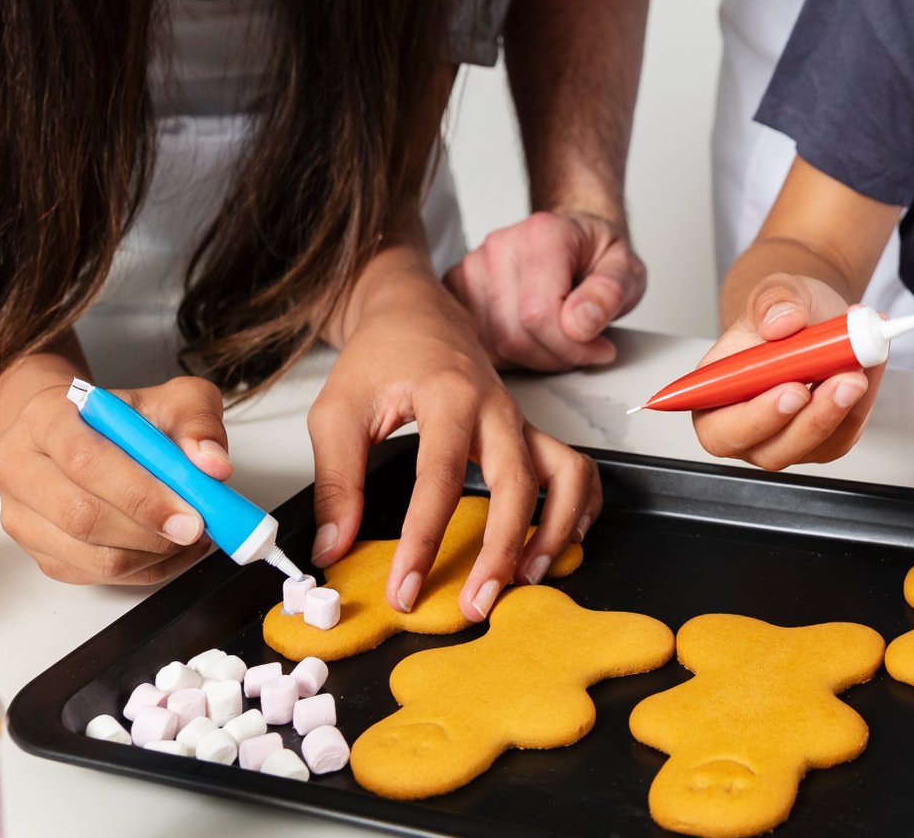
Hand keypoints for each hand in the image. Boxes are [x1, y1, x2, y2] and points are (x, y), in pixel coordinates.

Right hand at [0, 372, 230, 584]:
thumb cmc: (129, 416)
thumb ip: (199, 425)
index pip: (85, 460)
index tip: (190, 511)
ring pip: (88, 556)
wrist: (85, 431)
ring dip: (149, 554)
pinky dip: (143, 569)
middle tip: (195, 529)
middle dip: (149, 530)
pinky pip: (92, 576)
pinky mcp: (36, 551)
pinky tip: (172, 549)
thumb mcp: (176, 399)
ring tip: (189, 536)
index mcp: (46, 417)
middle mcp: (18, 466)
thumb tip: (211, 466)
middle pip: (80, 515)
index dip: (140, 493)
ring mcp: (21, 514)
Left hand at [309, 247, 601, 619]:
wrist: (414, 308)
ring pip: (567, 474)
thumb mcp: (337, 411)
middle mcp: (496, 407)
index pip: (440, 480)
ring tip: (527, 579)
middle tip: (475, 605)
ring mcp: (520, 419)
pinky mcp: (528, 430)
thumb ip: (337, 480)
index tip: (404, 590)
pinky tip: (563, 541)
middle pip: (518, 484)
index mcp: (448, 396)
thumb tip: (333, 548)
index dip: (423, 542)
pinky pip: (575, 468)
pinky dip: (580, 507)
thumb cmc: (379, 355)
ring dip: (556, 530)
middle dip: (501, 550)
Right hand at [445, 209, 646, 371]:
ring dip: (531, 359)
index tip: (598, 349)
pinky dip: (507, 355)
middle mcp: (500, 246)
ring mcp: (473, 266)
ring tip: (559, 340)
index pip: (539, 313)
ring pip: (492, 345)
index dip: (571, 347)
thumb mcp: (627, 269)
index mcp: (543, 234)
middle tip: (584, 349)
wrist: (575, 239)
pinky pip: (477, 343)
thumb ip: (609, 293)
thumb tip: (580, 323)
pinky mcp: (457, 288)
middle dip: (554, 357)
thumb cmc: (597, 254)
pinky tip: (532, 339)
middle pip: (513, 334)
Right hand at [692, 274, 879, 470]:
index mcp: (715, 394)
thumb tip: (780, 322)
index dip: (756, 418)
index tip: (793, 389)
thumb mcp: (775, 289)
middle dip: (813, 418)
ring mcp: (785, 437)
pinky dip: (862, 402)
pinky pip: (845, 433)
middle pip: (772, 450)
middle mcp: (746, 426)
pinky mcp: (822, 440)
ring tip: (861, 361)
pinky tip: (868, 366)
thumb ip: (772, 300)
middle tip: (842, 379)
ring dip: (844, 408)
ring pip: (815, 446)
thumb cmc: (783, 312)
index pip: (721, 428)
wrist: (813, 317)